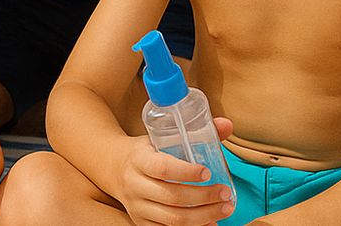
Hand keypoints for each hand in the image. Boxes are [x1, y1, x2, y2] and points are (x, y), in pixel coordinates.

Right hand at [114, 119, 235, 225]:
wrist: (113, 167)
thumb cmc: (144, 151)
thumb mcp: (160, 137)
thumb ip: (194, 132)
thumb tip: (227, 124)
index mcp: (138, 159)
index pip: (162, 168)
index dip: (186, 172)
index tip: (207, 172)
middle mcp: (134, 185)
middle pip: (172, 197)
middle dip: (204, 197)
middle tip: (225, 193)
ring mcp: (137, 206)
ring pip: (173, 219)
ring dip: (204, 216)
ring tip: (225, 208)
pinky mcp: (141, 221)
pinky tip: (210, 223)